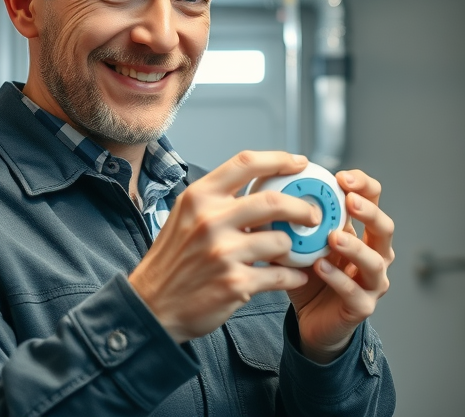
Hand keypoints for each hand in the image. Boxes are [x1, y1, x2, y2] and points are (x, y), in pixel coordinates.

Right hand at [129, 151, 317, 342]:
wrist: (152, 305)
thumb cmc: (174, 260)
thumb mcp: (186, 216)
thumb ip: (218, 199)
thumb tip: (262, 185)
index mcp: (199, 197)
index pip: (246, 163)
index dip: (279, 159)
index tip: (299, 162)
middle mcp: (210, 220)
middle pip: (273, 201)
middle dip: (302, 207)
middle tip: (312, 215)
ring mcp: (223, 252)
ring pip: (281, 240)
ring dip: (292, 248)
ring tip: (291, 253)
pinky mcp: (234, 283)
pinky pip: (280, 275)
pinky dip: (293, 276)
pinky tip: (294, 276)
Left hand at [286, 170, 394, 363]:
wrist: (313, 320)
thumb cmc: (311, 276)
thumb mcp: (304, 243)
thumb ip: (294, 221)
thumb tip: (265, 194)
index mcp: (363, 232)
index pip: (373, 200)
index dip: (363, 186)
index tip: (342, 177)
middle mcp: (375, 254)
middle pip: (384, 228)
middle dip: (369, 212)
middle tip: (349, 201)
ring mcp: (373, 282)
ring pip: (374, 261)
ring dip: (355, 247)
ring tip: (334, 237)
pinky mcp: (363, 307)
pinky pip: (355, 292)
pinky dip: (338, 278)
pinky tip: (321, 267)